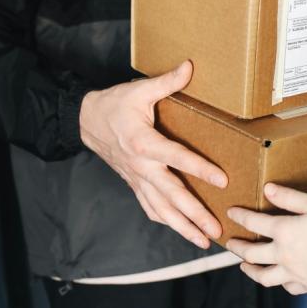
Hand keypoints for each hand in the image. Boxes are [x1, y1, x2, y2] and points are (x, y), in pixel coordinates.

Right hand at [79, 60, 226, 248]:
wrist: (84, 121)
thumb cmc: (114, 105)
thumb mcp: (138, 90)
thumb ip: (166, 82)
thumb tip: (189, 67)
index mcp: (143, 142)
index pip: (177, 158)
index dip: (200, 169)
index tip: (222, 180)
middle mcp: (141, 167)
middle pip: (171, 195)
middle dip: (195, 214)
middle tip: (216, 229)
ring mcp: (137, 179)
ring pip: (161, 209)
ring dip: (182, 227)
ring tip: (204, 240)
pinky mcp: (134, 184)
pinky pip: (150, 207)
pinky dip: (165, 220)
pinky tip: (180, 230)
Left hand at [225, 183, 306, 294]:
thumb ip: (291, 197)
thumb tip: (268, 189)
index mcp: (285, 231)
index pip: (254, 222)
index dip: (240, 216)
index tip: (231, 213)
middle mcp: (284, 255)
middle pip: (252, 253)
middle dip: (237, 247)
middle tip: (229, 243)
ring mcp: (295, 273)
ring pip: (264, 276)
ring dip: (250, 271)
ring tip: (243, 266)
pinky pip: (287, 287)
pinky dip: (279, 283)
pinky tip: (279, 279)